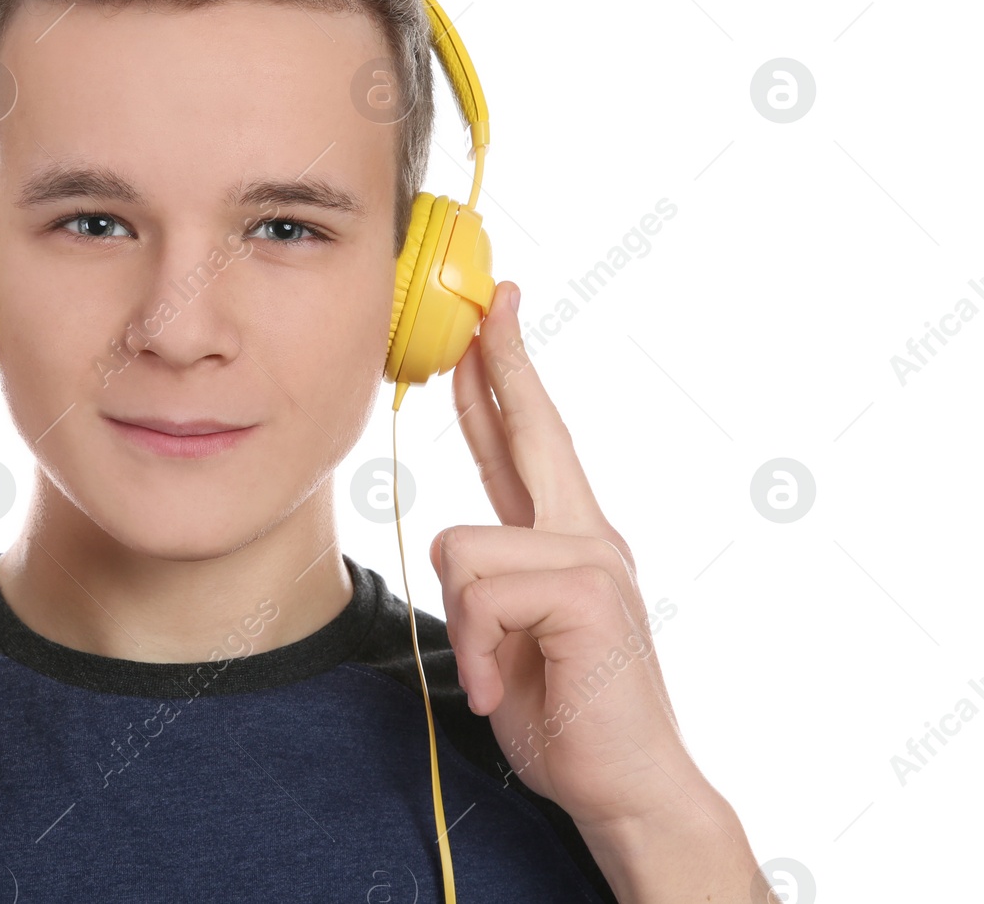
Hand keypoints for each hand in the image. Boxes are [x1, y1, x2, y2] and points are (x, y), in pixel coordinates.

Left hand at [429, 280, 694, 831]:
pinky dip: (476, 646)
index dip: (507, 374)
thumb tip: (460, 539)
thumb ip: (493, 574)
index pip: (529, 439)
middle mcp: (587, 533)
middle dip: (507, 359)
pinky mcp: (587, 590)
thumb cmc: (561, 711)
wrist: (622, 786)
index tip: (494, 314)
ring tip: (494, 671)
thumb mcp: (509, 631)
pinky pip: (481, 589)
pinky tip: (500, 684)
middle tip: (494, 296)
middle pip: (534, 428)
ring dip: (461, 624)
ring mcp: (593, 557)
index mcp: (568, 537)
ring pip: (462, 545)